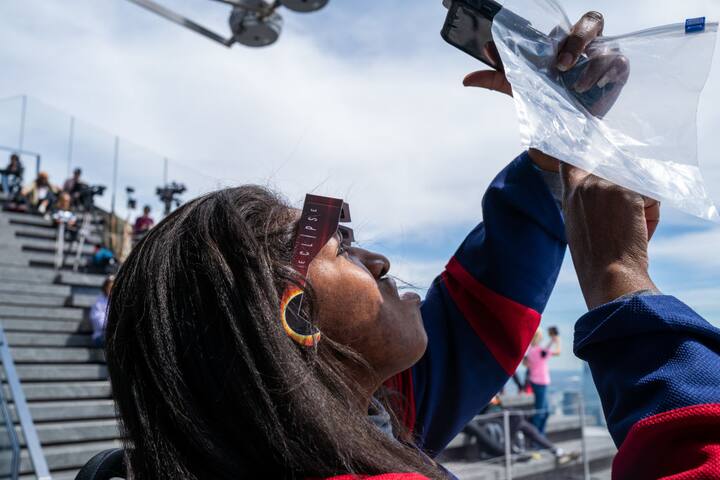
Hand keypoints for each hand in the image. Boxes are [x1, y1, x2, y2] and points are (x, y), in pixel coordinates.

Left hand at [463, 11, 605, 96]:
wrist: (560, 135)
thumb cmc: (544, 102)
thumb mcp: (518, 89)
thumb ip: (496, 78)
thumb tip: (467, 79)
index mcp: (562, 42)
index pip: (560, 26)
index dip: (548, 32)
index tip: (535, 52)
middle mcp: (585, 45)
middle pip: (591, 21)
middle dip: (577, 38)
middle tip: (560, 63)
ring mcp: (603, 56)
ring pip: (604, 42)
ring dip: (588, 59)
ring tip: (573, 82)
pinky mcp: (618, 72)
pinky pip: (618, 62)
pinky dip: (604, 71)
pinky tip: (590, 85)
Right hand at [561, 163, 660, 309]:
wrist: (608, 273)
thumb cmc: (596, 258)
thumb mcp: (578, 225)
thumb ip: (586, 201)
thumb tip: (612, 187)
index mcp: (571, 193)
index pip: (572, 160)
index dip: (583, 152)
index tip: (587, 147)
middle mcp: (587, 184)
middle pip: (616, 170)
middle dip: (627, 191)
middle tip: (622, 220)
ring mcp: (607, 187)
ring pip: (637, 185)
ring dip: (641, 206)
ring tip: (630, 230)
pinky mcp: (629, 194)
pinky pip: (652, 197)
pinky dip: (652, 215)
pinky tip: (639, 232)